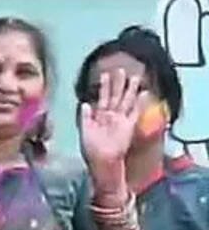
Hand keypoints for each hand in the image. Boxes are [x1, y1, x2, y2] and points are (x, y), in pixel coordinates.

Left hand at [81, 70, 140, 195]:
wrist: (102, 160)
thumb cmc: (91, 148)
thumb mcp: (84, 129)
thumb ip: (85, 116)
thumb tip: (84, 103)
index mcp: (99, 115)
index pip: (103, 97)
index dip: (104, 86)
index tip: (104, 73)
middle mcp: (111, 115)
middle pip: (116, 96)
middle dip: (118, 83)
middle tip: (121, 69)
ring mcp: (121, 119)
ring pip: (126, 101)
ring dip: (130, 90)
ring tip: (135, 77)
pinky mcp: (129, 125)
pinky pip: (135, 112)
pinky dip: (140, 103)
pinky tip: (144, 93)